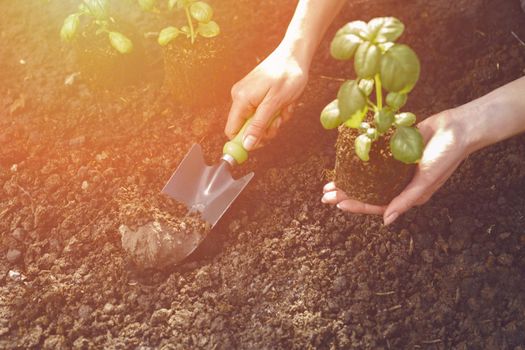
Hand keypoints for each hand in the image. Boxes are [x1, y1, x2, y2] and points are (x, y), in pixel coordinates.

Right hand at [225, 45, 308, 150]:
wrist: (295, 54)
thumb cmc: (287, 75)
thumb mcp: (274, 104)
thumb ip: (258, 125)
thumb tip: (247, 145)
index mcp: (241, 100)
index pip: (232, 131)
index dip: (245, 141)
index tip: (262, 142)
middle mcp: (240, 98)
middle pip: (246, 128)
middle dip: (265, 129)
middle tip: (278, 121)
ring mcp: (248, 95)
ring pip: (258, 122)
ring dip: (273, 120)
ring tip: (284, 107)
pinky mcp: (256, 94)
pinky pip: (263, 112)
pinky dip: (276, 112)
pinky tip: (284, 102)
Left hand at [322, 109, 470, 224]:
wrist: (456, 127)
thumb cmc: (445, 157)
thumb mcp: (425, 181)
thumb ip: (405, 200)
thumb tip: (386, 221)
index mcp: (406, 194)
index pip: (376, 203)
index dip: (357, 205)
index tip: (338, 204)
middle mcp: (399, 182)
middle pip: (367, 190)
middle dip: (346, 193)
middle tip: (325, 195)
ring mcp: (395, 166)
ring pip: (366, 175)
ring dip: (348, 178)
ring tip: (330, 180)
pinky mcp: (392, 149)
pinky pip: (372, 156)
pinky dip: (358, 159)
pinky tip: (344, 159)